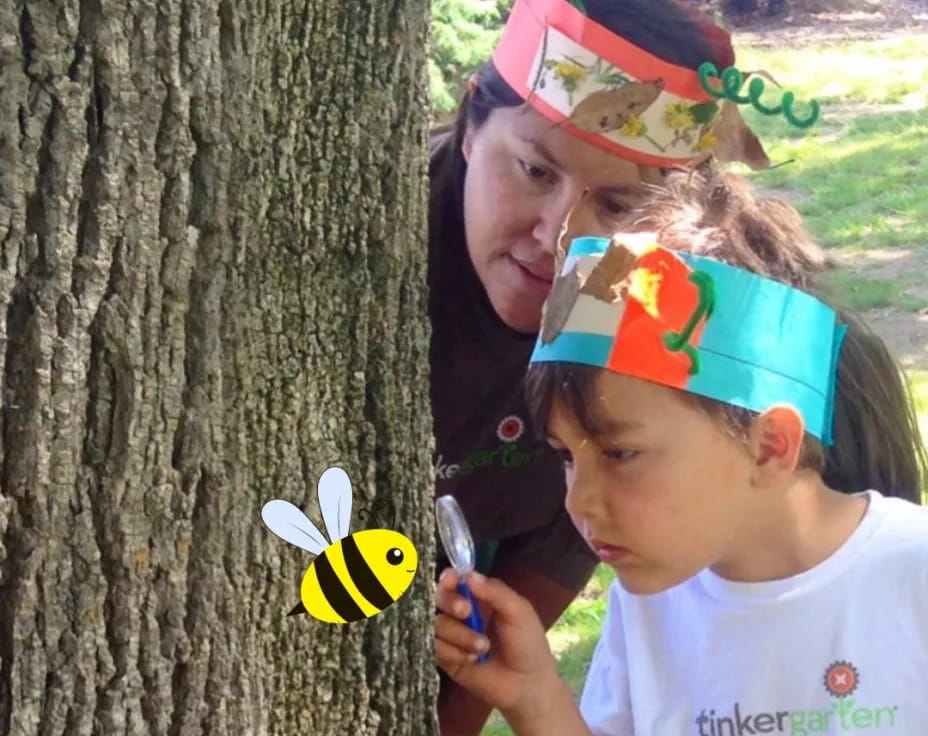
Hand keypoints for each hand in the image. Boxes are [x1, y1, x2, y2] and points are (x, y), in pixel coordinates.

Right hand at [435, 568, 562, 718]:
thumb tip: (468, 575)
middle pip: (439, 598)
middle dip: (451, 603)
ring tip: (483, 648)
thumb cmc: (527, 644)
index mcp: (479, 598)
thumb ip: (495, 591)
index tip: (450, 580)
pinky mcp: (446, 659)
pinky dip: (453, 652)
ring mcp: (452, 636)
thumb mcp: (519, 612)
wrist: (526, 686)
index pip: (454, 581)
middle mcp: (462, 614)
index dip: (448, 578)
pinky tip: (471, 660)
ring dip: (460, 635)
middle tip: (467, 612)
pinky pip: (435, 648)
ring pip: (437, 624)